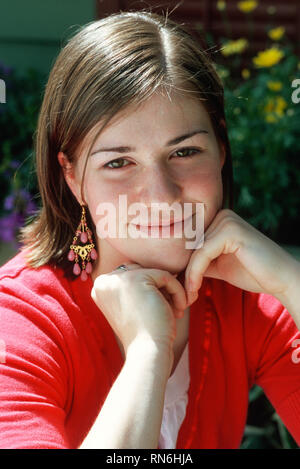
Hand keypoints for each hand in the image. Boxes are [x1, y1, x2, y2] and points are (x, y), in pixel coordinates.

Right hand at [91, 264, 187, 356]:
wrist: (146, 352)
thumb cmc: (145, 333)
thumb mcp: (133, 305)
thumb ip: (136, 285)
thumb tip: (156, 267)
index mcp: (99, 287)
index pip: (133, 274)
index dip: (151, 291)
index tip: (159, 310)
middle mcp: (104, 280)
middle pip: (143, 271)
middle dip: (160, 289)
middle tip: (171, 310)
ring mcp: (118, 278)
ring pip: (155, 273)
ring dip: (170, 291)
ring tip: (175, 311)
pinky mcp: (136, 278)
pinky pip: (166, 276)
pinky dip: (178, 292)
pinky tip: (179, 310)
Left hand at [184, 209, 299, 303]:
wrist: (281, 279)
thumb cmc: (252, 272)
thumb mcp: (218, 265)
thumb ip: (200, 261)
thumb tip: (174, 266)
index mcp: (219, 219)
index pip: (190, 242)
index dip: (183, 265)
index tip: (180, 288)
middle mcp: (222, 215)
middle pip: (190, 245)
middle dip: (184, 271)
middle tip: (183, 295)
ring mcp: (227, 220)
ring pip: (194, 251)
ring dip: (188, 276)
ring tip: (189, 296)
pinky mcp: (230, 231)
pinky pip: (202, 254)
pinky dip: (195, 274)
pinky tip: (194, 289)